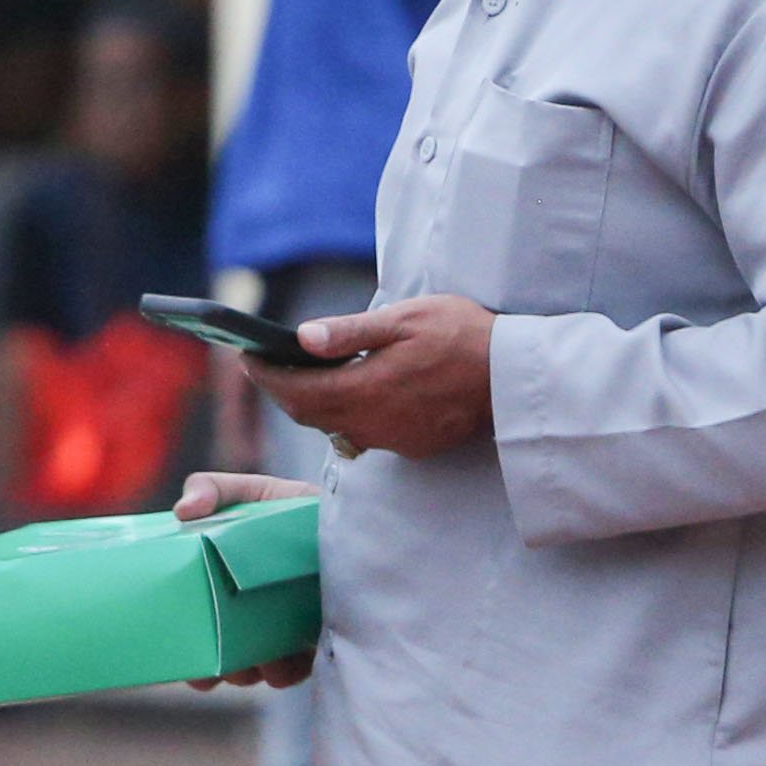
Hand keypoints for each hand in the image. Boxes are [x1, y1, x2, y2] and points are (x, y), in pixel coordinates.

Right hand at [170, 470, 325, 685]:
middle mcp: (251, 614)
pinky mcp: (316, 642)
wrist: (355, 519)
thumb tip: (182, 512)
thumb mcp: (252, 492)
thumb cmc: (294, 507)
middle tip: (206, 674)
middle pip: (221, 652)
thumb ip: (212, 489)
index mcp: (224, 584)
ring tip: (245, 666)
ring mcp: (283, 631)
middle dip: (210, 668)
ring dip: (244, 673)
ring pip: (256, 668)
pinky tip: (277, 665)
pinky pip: (295, 670)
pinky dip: (282, 673)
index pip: (194, 618)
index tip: (170, 655)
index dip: (180, 639)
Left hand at [253, 294, 496, 462]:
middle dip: (284, 390)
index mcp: (365, 389)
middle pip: (308, 414)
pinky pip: (367, 435)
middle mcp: (373, 423)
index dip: (265, 376)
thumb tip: (302, 337)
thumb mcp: (405, 319)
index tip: (248, 357)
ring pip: (336, 428)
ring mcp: (395, 439)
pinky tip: (358, 394)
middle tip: (269, 365)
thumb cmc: (464, 337)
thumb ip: (350, 332)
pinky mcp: (415, 446)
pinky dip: (350, 415)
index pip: (295, 391)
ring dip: (316, 405)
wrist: (517, 377)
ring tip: (309, 376)